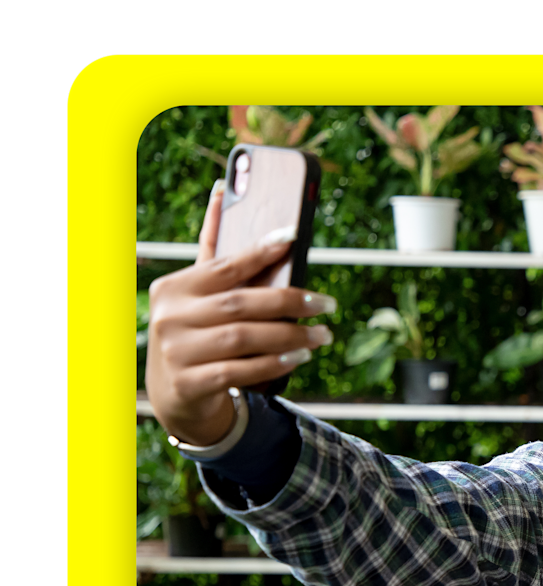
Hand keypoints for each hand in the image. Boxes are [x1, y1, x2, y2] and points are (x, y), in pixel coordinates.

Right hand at [144, 180, 336, 445]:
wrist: (175, 392)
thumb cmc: (198, 330)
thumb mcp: (199, 294)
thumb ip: (214, 251)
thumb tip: (221, 191)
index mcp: (175, 287)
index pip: (224, 265)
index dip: (260, 250)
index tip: (293, 238)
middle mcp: (170, 317)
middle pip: (241, 304)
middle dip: (291, 303)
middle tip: (328, 305)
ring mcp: (176, 352)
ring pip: (243, 338)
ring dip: (290, 336)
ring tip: (322, 335)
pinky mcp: (190, 383)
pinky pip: (239, 371)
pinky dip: (273, 363)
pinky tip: (298, 358)